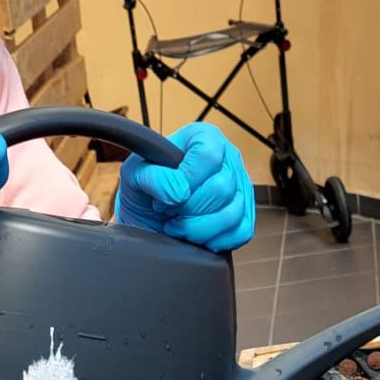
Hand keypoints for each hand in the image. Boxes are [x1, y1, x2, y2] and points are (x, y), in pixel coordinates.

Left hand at [116, 122, 254, 252]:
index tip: (169, 194)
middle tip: (170, 212)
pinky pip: (240, 233)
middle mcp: (228, 159)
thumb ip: (152, 176)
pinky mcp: (244, 216)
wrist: (149, 213)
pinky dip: (214, 241)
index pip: (208, 156)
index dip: (187, 180)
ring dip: (198, 229)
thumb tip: (178, 190)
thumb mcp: (135, 175)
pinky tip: (196, 235)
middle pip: (221, 188)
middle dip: (189, 209)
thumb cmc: (146, 188)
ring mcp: (240, 188)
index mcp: (204, 138)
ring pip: (232, 214)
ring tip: (178, 225)